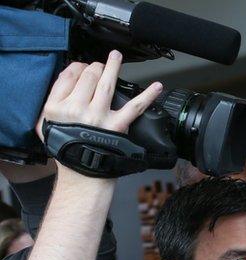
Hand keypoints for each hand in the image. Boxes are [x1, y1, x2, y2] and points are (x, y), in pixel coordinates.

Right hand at [37, 52, 161, 164]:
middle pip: (88, 76)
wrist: (83, 173)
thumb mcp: (44, 125)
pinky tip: (156, 86)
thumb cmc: (65, 148)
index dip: (78, 67)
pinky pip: (135, 107)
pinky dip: (148, 95)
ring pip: (107, 84)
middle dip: (95, 67)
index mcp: (56, 107)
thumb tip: (63, 81)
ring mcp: (98, 116)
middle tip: (99, 67)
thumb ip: (50, 103)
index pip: (69, 75)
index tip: (83, 67)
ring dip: (113, 66)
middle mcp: (76, 109)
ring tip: (116, 56)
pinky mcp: (117, 125)